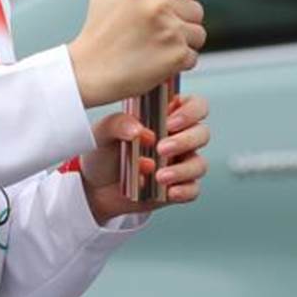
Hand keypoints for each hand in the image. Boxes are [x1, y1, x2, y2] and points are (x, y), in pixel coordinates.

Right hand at [68, 0, 204, 107]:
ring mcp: (171, 34)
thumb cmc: (97, 30)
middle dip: (182, 16)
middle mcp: (160, 8)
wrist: (90, 72)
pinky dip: (180, 60)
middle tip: (157, 26)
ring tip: (157, 43)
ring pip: (198, 32)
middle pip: (196, 7)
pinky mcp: (176, 58)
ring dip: (183, 39)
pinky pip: (194, 55)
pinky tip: (158, 59)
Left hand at [77, 92, 210, 223]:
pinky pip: (193, 190)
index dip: (190, 111)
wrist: (94, 188)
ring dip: (183, 169)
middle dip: (185, 141)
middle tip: (161, 148)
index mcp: (164, 116)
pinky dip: (184, 190)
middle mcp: (176, 138)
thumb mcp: (102, 132)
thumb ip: (119, 123)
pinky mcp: (177, 187)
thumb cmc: (103, 153)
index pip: (194, 105)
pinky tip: (168, 191)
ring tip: (159, 176)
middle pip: (202, 133)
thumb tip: (140, 131)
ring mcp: (179, 163)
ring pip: (199, 163)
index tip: (170, 122)